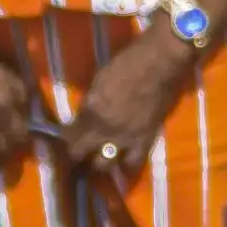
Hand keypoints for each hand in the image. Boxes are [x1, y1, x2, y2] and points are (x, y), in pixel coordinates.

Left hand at [67, 22, 196, 179]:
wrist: (161, 62)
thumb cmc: (128, 62)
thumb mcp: (99, 79)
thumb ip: (90, 102)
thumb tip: (84, 115)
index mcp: (90, 110)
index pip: (68, 134)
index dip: (65, 138)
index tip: (66, 137)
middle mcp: (104, 129)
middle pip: (80, 152)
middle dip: (77, 152)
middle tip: (79, 150)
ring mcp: (125, 138)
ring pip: (104, 164)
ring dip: (99, 161)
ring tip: (101, 157)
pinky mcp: (145, 140)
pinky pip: (133, 162)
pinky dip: (126, 164)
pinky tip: (124, 161)